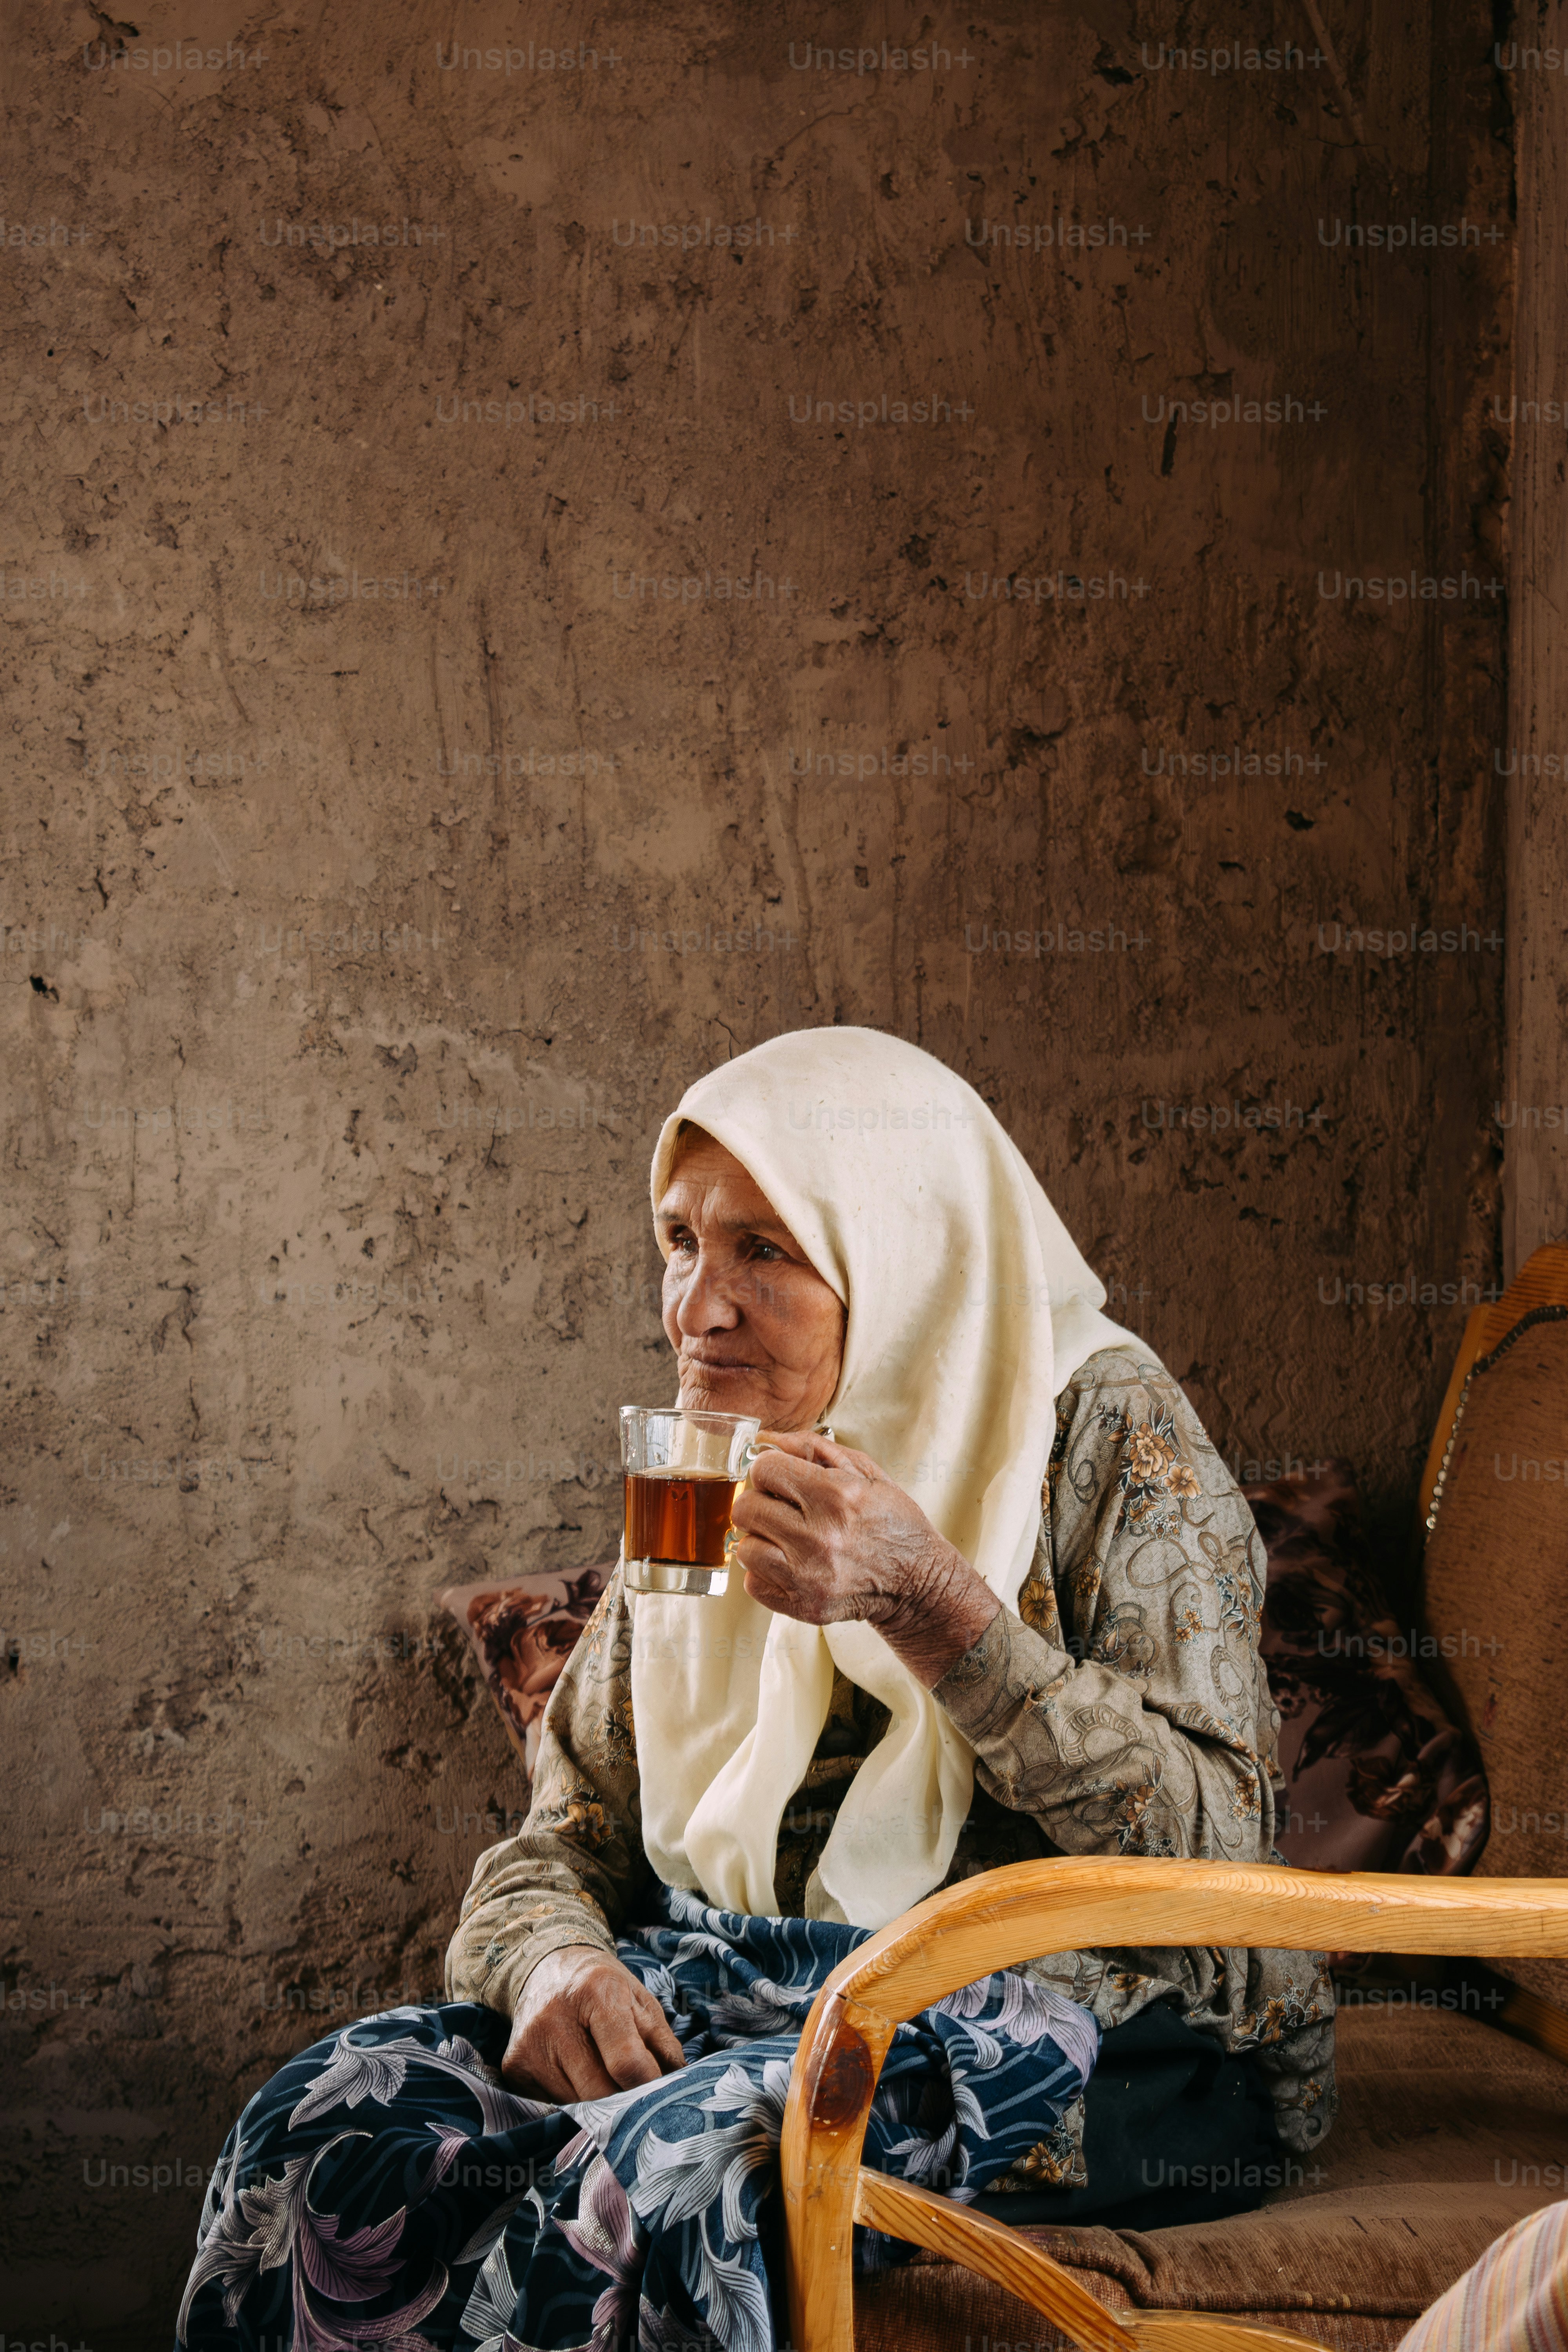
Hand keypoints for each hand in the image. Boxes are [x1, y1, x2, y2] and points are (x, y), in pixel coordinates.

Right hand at [500, 1945, 684, 2100]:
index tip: (659, 2095)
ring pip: (576, 2105)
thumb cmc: (605, 1988)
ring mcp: (530, 2045)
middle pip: (599, 2092)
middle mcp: (555, 2018)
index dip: (649, 2086)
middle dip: (624, 2104)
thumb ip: (663, 2044)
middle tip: (636, 2101)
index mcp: (596, 1992)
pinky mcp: (513, 2067)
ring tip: (606, 2086)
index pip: (626, 2062)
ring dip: (598, 2107)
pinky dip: (571, 2103)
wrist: (549, 1968)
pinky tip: (576, 2081)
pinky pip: (551, 2106)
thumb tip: (678, 2087)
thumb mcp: (641, 2001)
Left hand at [730, 1430, 999, 1685]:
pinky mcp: (802, 1606)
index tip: (782, 1478)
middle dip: (760, 1501)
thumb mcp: (866, 1472)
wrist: (917, 1582)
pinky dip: (765, 1572)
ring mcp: (809, 1576)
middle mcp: (820, 1537)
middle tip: (781, 1508)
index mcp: (837, 1496)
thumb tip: (765, 1440)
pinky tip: (790, 1564)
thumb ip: (814, 1448)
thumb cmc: (892, 1522)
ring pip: (745, 1547)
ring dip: (762, 1539)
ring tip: (786, 1538)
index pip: (764, 1469)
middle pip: (746, 1508)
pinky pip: (752, 1583)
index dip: (770, 1469)